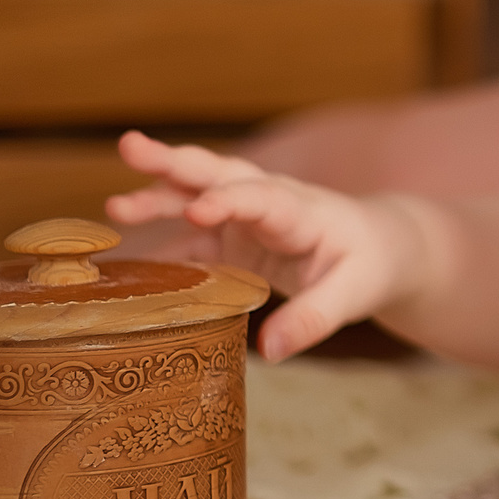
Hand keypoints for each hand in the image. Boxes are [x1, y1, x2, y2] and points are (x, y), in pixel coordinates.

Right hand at [106, 130, 427, 361]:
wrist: (384, 248)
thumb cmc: (371, 266)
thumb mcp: (354, 295)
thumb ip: (315, 320)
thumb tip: (272, 351)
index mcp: (301, 209)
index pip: (262, 197)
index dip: (229, 202)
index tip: (198, 211)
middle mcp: (270, 202)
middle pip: (219, 174)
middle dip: (175, 162)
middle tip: (129, 147)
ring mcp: (248, 217)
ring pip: (198, 197)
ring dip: (158, 197)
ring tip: (113, 206)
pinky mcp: (236, 237)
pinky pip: (193, 236)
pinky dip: (162, 241)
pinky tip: (127, 259)